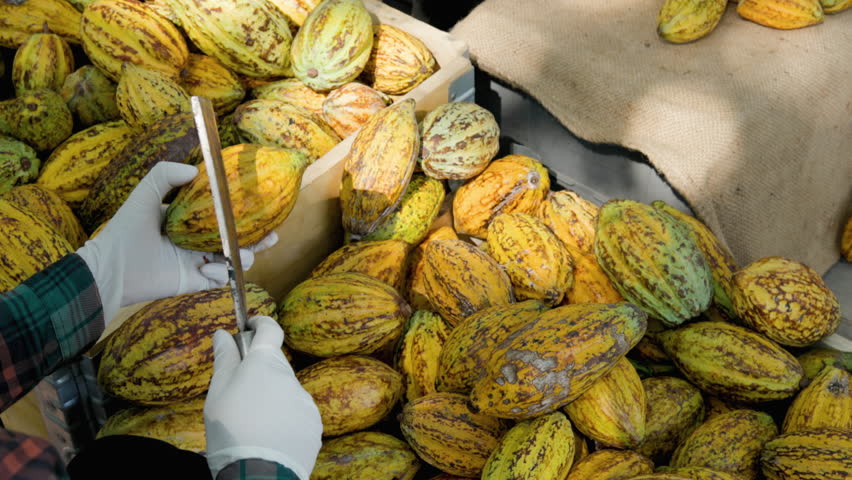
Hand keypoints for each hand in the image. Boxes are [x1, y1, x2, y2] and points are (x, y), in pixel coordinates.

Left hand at [76, 162, 277, 323]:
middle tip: (272, 236)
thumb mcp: (144, 195)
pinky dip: (222, 274)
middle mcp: (197, 243)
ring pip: (234, 261)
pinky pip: (221, 280)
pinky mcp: (196, 282)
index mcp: (189, 222)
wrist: (113, 269)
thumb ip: (165, 175)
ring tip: (237, 254)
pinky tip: (208, 268)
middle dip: (258, 240)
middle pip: (237, 240)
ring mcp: (198, 264)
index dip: (243, 214)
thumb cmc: (125, 231)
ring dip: (242, 257)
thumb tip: (196, 170)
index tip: (261, 209)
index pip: (222, 216)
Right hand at [204, 316, 321, 479]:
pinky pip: (297, 413)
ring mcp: (305, 401)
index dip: (260, 323)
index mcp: (265, 363)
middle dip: (259, 370)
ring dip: (272, 397)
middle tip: (238, 392)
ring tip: (252, 422)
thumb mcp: (217, 392)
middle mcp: (291, 376)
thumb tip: (222, 333)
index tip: (250, 326)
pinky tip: (269, 435)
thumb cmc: (231, 429)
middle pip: (275, 364)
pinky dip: (284, 418)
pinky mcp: (314, 423)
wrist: (259, 473)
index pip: (270, 329)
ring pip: (286, 390)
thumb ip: (224, 359)